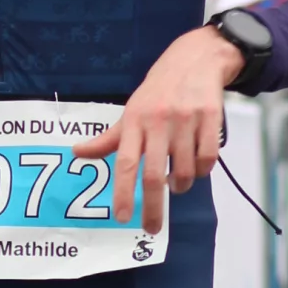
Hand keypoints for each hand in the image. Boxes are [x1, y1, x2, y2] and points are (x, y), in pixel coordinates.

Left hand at [88, 26, 242, 231]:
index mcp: (135, 120)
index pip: (125, 162)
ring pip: (185, 172)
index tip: (122, 218)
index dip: (122, 192)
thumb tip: (76, 152)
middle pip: (155, 175)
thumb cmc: (157, 91)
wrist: (195, 59)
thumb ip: (108, 138)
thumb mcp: (131, 111)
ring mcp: (187, 119)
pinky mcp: (211, 117)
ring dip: (180, 185)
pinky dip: (202, 170)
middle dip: (153, 207)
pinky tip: (196, 164)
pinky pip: (208, 160)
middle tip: (151, 228)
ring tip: (177, 181)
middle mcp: (159, 120)